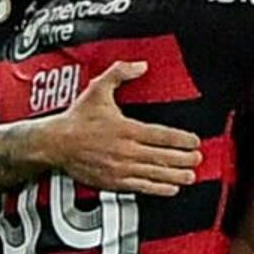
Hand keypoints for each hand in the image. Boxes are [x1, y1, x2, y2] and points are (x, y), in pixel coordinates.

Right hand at [34, 60, 205, 195]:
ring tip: (191, 175)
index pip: (161, 135)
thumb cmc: (77, 118)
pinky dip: (158, 188)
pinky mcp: (113, 181)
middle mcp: (126, 150)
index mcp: (126, 128)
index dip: (181, 139)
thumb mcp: (97, 89)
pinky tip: (171, 188)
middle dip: (183, 158)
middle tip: (198, 158)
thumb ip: (119, 74)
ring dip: (175, 175)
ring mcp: (120, 168)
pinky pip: (141, 186)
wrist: (55, 144)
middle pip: (162, 156)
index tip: (195, 141)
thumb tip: (141, 65)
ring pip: (155, 173)